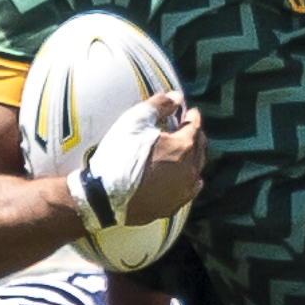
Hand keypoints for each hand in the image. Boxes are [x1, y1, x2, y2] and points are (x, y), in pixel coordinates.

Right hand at [118, 99, 206, 225]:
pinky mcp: (172, 207)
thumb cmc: (119, 155)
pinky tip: (178, 178)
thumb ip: (159, 105)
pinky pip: (187, 190)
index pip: (195, 126)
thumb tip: (177, 97)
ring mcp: (183, 192)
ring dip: (192, 159)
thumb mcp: (135, 121)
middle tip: (187, 129)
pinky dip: (185, 180)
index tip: (189, 112)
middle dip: (195, 136)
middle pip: (200, 148)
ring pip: (196, 171)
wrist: (104, 196)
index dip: (192, 116)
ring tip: (184, 153)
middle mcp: (190, 171)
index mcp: (184, 147)